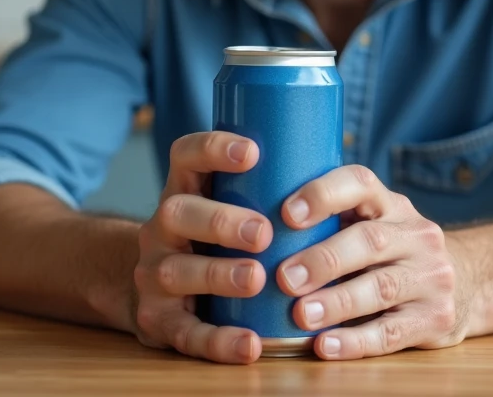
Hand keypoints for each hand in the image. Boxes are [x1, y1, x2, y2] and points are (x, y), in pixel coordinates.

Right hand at [132, 132, 272, 363]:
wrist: (160, 292)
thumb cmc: (216, 243)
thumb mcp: (226, 208)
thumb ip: (264, 193)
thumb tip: (338, 175)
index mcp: (184, 191)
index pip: (186, 155)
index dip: (214, 148)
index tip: (254, 152)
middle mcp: (162, 228)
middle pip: (177, 212)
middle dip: (221, 221)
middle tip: (264, 232)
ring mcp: (155, 274)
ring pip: (176, 271)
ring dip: (219, 274)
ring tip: (256, 280)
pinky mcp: (159, 321)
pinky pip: (185, 333)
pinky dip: (219, 341)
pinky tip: (250, 344)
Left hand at [276, 165, 469, 359]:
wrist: (466, 282)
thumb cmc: (391, 252)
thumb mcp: (373, 224)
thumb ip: (330, 222)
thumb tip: (252, 231)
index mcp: (391, 204)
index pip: (361, 183)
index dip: (323, 194)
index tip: (286, 214)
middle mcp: (416, 234)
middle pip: (369, 240)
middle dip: (323, 259)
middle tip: (284, 276)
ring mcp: (431, 276)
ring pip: (380, 287)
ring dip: (336, 302)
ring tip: (300, 314)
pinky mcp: (435, 318)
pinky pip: (391, 333)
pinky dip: (354, 341)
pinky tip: (324, 345)